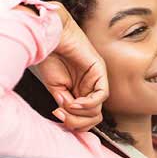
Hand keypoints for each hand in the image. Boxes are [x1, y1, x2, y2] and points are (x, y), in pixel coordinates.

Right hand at [30, 2, 107, 131]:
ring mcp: (97, 79)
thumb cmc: (52, 56)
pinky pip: (102, 94)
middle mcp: (91, 86)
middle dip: (77, 121)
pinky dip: (89, 103)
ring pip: (98, 109)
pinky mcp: (100, 71)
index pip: (87, 117)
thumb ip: (65, 102)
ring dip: (80, 113)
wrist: (53, 36)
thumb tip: (69, 116)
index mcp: (81, 91)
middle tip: (62, 115)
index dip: (74, 122)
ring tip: (67, 106)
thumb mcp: (56, 86)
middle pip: (94, 116)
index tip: (58, 115)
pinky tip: (76, 102)